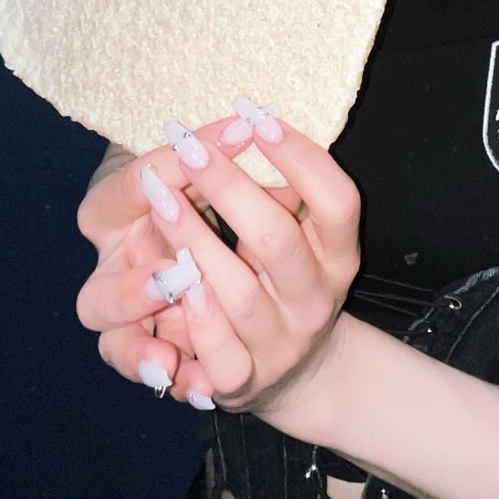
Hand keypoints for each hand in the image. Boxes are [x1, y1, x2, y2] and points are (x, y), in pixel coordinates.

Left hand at [75, 103, 361, 430]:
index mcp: (337, 254)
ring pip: (237, 296)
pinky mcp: (242, 381)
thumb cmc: (279, 277)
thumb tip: (248, 125)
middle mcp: (315, 299)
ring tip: (161, 200)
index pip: (337, 202)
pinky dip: (196, 321)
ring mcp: (279, 343)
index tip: (258, 117)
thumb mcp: (294, 232)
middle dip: (228, 188)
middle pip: (277, 241)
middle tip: (188, 146)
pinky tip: (174, 283)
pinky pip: (218, 356)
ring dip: (194, 244)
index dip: (303, 159)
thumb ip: (278, 191)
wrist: (290, 373)